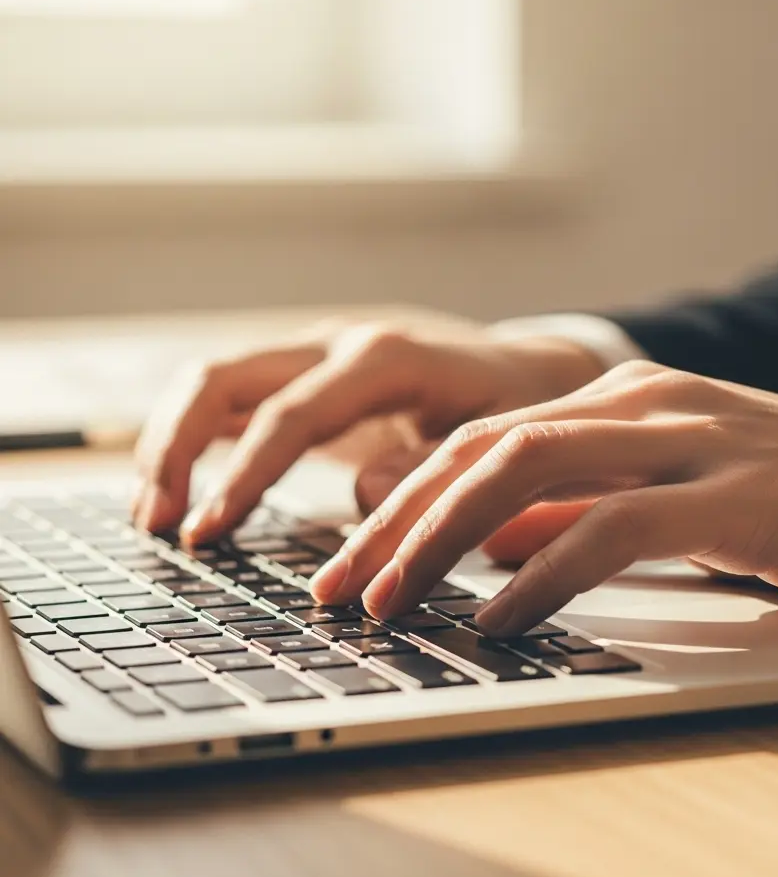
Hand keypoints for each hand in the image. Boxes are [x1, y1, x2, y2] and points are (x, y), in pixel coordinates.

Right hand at [133, 307, 604, 540]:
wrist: (526, 367)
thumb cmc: (516, 407)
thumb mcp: (498, 441)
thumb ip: (434, 468)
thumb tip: (364, 497)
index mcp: (384, 358)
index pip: (291, 414)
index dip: (243, 474)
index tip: (205, 532)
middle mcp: (339, 345)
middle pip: (225, 377)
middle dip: (175, 445)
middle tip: (156, 523)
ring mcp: (317, 356)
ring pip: (217, 380)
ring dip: (171, 440)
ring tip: (152, 513)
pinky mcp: (310, 378)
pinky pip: (235, 398)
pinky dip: (196, 437)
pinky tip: (180, 487)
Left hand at [311, 361, 777, 631]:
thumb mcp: (677, 499)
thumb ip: (586, 511)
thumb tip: (495, 547)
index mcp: (627, 401)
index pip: (485, 439)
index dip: (405, 499)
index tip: (352, 561)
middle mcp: (646, 404)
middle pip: (483, 450)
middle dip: (395, 520)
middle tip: (336, 588)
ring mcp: (691, 441)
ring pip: (528, 472)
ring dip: (439, 542)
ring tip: (386, 604)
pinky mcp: (737, 494)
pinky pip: (612, 527)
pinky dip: (542, 574)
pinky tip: (497, 618)